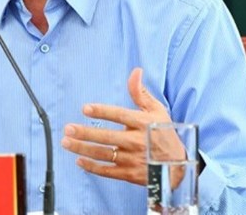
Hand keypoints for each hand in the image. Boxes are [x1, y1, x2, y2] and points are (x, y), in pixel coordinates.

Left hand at [60, 67, 184, 186]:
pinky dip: (93, 167)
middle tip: (68, 129)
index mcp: (143, 123)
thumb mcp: (156, 110)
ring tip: (66, 142)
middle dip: (86, 133)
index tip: (85, 109)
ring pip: (104, 154)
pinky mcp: (130, 174)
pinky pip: (108, 172)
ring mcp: (133, 159)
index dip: (102, 112)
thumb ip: (140, 92)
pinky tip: (79, 160)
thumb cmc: (164, 132)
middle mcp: (137, 141)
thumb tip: (135, 71)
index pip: (120, 115)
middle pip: (108, 137)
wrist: (179, 165)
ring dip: (83, 149)